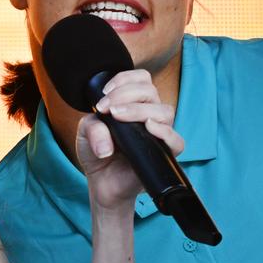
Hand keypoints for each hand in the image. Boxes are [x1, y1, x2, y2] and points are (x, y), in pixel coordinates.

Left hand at [75, 69, 181, 210]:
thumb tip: (108, 145)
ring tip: (118, 116)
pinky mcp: (164, 154)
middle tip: (105, 108)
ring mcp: (158, 134)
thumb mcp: (85, 133)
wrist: (101, 183)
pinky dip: (165, 132)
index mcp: (134, 103)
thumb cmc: (98, 153)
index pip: (141, 79)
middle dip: (125, 94)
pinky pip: (177, 141)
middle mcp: (149, 115)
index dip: (124, 79)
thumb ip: (92, 128)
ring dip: (139, 109)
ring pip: (164, 111)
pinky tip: (148, 128)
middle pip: (150, 91)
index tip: (104, 93)